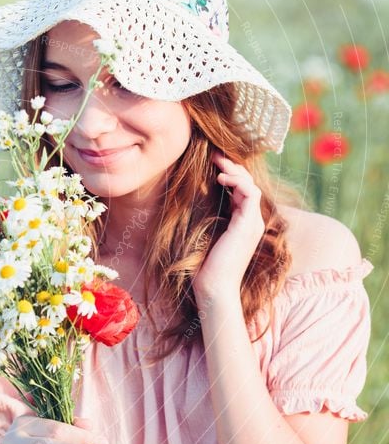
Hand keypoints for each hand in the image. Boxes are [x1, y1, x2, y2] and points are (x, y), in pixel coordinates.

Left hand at [193, 150, 265, 298]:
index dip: (231, 174)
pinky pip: (251, 194)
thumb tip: (190, 203)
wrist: (214, 288)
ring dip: (235, 170)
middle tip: (216, 155)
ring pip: (251, 185)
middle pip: (249, 184)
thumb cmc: (205, 268)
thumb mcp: (204, 237)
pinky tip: (221, 179)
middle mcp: (252, 221)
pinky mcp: (248, 225)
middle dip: (233, 167)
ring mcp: (252, 223)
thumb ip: (206, 220)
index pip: (243, 191)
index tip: (214, 163)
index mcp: (243, 224)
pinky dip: (238, 182)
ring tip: (218, 163)